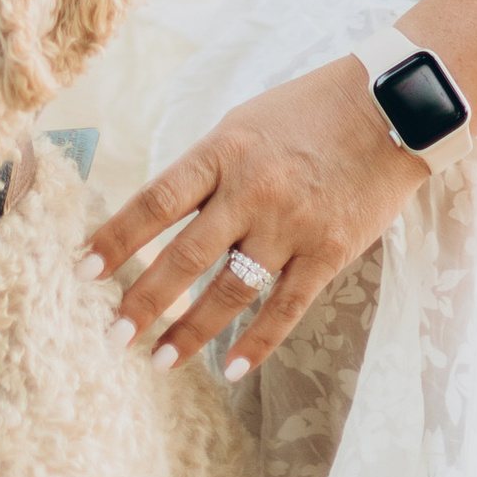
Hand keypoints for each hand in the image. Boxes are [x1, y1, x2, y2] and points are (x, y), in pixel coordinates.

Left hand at [80, 55, 430, 377]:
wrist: (393, 107)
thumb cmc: (310, 111)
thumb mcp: (245, 123)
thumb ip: (207, 170)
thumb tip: (161, 220)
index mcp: (223, 150)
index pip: (156, 202)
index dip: (116, 240)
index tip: (83, 273)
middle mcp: (252, 190)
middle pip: (184, 257)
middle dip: (144, 302)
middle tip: (114, 336)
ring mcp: (292, 225)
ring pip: (229, 292)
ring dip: (190, 332)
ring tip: (160, 361)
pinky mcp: (329, 251)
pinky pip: (284, 309)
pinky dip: (255, 343)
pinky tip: (229, 369)